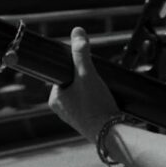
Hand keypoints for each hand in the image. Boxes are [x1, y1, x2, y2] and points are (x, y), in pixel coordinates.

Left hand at [48, 27, 120, 141]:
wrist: (111, 134)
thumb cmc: (95, 105)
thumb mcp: (87, 74)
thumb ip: (81, 53)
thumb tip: (77, 32)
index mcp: (54, 98)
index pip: (62, 73)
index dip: (75, 66)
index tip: (86, 66)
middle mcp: (61, 108)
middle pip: (74, 82)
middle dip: (87, 77)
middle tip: (97, 78)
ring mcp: (74, 115)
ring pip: (83, 92)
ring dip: (93, 87)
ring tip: (102, 89)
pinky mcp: (87, 120)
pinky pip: (90, 103)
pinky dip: (97, 98)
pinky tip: (106, 97)